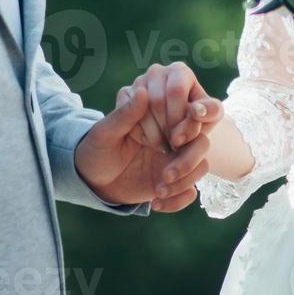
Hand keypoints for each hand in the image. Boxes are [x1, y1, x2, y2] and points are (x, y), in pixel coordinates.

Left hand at [74, 85, 212, 211]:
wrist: (92, 180)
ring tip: (157, 190)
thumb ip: (125, 114)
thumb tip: (143, 91)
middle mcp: (172, 135)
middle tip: (164, 174)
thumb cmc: (97, 149)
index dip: (188, 125)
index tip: (173, 140)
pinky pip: (190, 191)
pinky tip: (156, 203)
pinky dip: (177, 200)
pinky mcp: (175, 181)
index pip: (189, 112)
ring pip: (202, 165)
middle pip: (201, 141)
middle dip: (187, 160)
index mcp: (158, 116)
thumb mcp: (105, 133)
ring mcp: (176, 158)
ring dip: (184, 180)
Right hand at [122, 61, 223, 151]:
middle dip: (166, 128)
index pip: (175, 91)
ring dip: (153, 133)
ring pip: (140, 109)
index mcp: (179, 71)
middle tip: (174, 146)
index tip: (182, 138)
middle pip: (156, 100)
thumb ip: (210, 112)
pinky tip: (151, 142)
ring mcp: (138, 82)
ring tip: (166, 146)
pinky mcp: (124, 95)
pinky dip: (140, 134)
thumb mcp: (210, 118)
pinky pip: (126, 116)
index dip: (178, 117)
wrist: (178, 131)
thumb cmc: (196, 120)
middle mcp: (157, 71)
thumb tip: (197, 110)